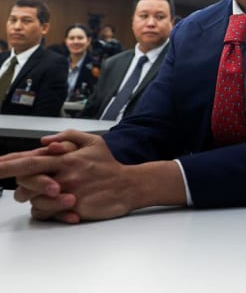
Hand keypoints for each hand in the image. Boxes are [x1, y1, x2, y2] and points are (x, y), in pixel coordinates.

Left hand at [1, 130, 140, 222]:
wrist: (129, 186)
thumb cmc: (110, 166)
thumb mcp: (94, 141)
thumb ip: (69, 136)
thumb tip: (45, 140)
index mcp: (66, 159)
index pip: (29, 160)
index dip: (7, 163)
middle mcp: (64, 176)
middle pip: (26, 183)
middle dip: (21, 187)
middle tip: (27, 188)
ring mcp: (67, 193)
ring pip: (33, 200)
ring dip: (37, 199)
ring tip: (53, 196)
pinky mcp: (71, 209)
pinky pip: (45, 214)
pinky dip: (46, 211)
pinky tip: (59, 207)